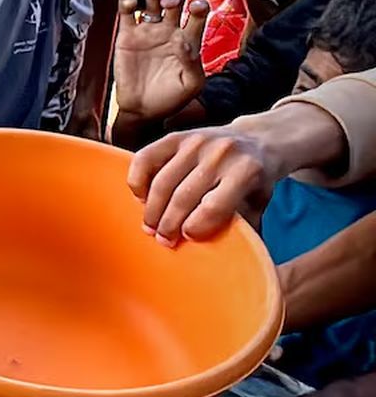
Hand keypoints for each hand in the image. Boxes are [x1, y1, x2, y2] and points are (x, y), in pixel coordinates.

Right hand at [112, 0, 209, 128]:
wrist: (143, 110)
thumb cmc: (170, 98)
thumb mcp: (191, 85)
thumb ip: (194, 64)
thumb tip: (185, 43)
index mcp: (188, 39)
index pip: (197, 15)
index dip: (199, 6)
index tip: (196, 8)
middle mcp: (169, 31)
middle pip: (175, 1)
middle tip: (170, 2)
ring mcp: (148, 31)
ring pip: (152, 0)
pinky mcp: (127, 36)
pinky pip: (127, 13)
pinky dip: (128, 2)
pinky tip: (131, 2)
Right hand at [127, 124, 281, 245]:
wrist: (257, 139)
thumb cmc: (254, 181)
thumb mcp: (259, 203)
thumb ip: (245, 227)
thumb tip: (228, 259)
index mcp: (246, 171)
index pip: (213, 206)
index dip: (195, 227)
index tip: (187, 239)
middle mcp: (220, 153)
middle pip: (183, 197)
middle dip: (168, 224)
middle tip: (162, 240)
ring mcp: (195, 142)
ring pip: (162, 182)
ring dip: (152, 210)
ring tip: (150, 226)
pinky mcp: (175, 136)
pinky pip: (144, 160)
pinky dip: (138, 181)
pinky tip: (142, 197)